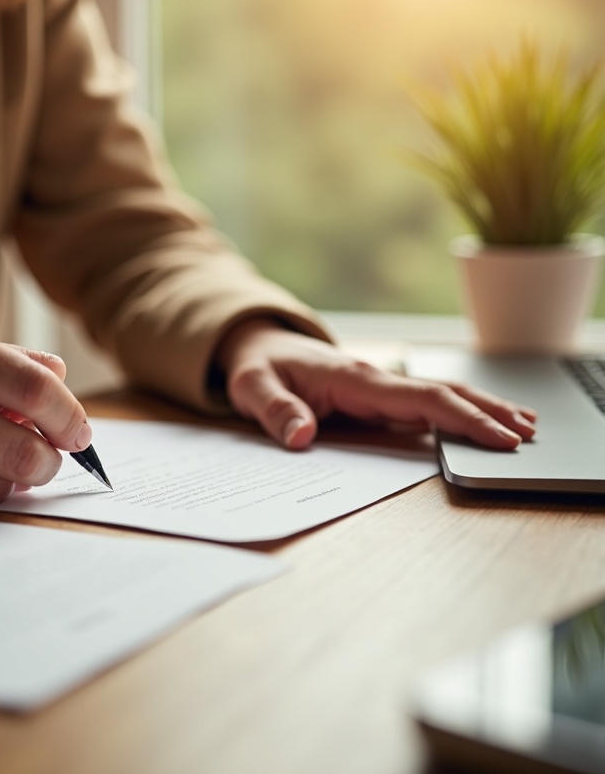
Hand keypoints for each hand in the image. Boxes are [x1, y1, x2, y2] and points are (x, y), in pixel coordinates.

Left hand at [215, 319, 536, 449]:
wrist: (256, 344)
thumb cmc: (257, 367)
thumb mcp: (253, 387)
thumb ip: (275, 410)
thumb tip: (302, 438)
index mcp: (352, 378)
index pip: (419, 398)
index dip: (461, 417)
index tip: (496, 436)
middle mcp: (374, 379)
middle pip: (442, 391)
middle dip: (486, 411)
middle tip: (528, 435)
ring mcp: (377, 385)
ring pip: (439, 395)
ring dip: (480, 409)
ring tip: (523, 428)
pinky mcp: (374, 394)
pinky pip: (422, 404)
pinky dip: (456, 412)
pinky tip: (477, 423)